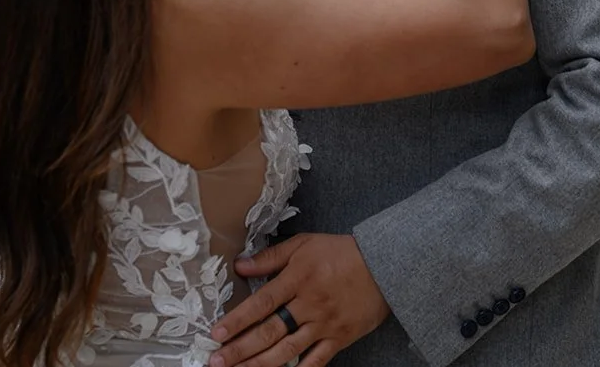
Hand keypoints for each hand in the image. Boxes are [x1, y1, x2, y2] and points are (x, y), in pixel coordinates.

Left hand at [208, 234, 389, 366]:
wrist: (383, 265)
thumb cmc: (340, 252)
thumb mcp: (303, 244)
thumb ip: (270, 257)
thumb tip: (239, 265)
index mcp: (298, 278)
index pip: (261, 303)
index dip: (238, 320)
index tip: (216, 334)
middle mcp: (308, 304)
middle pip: (269, 332)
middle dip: (240, 350)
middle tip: (216, 362)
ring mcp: (324, 324)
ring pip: (288, 351)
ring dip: (260, 365)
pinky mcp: (339, 338)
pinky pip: (317, 361)